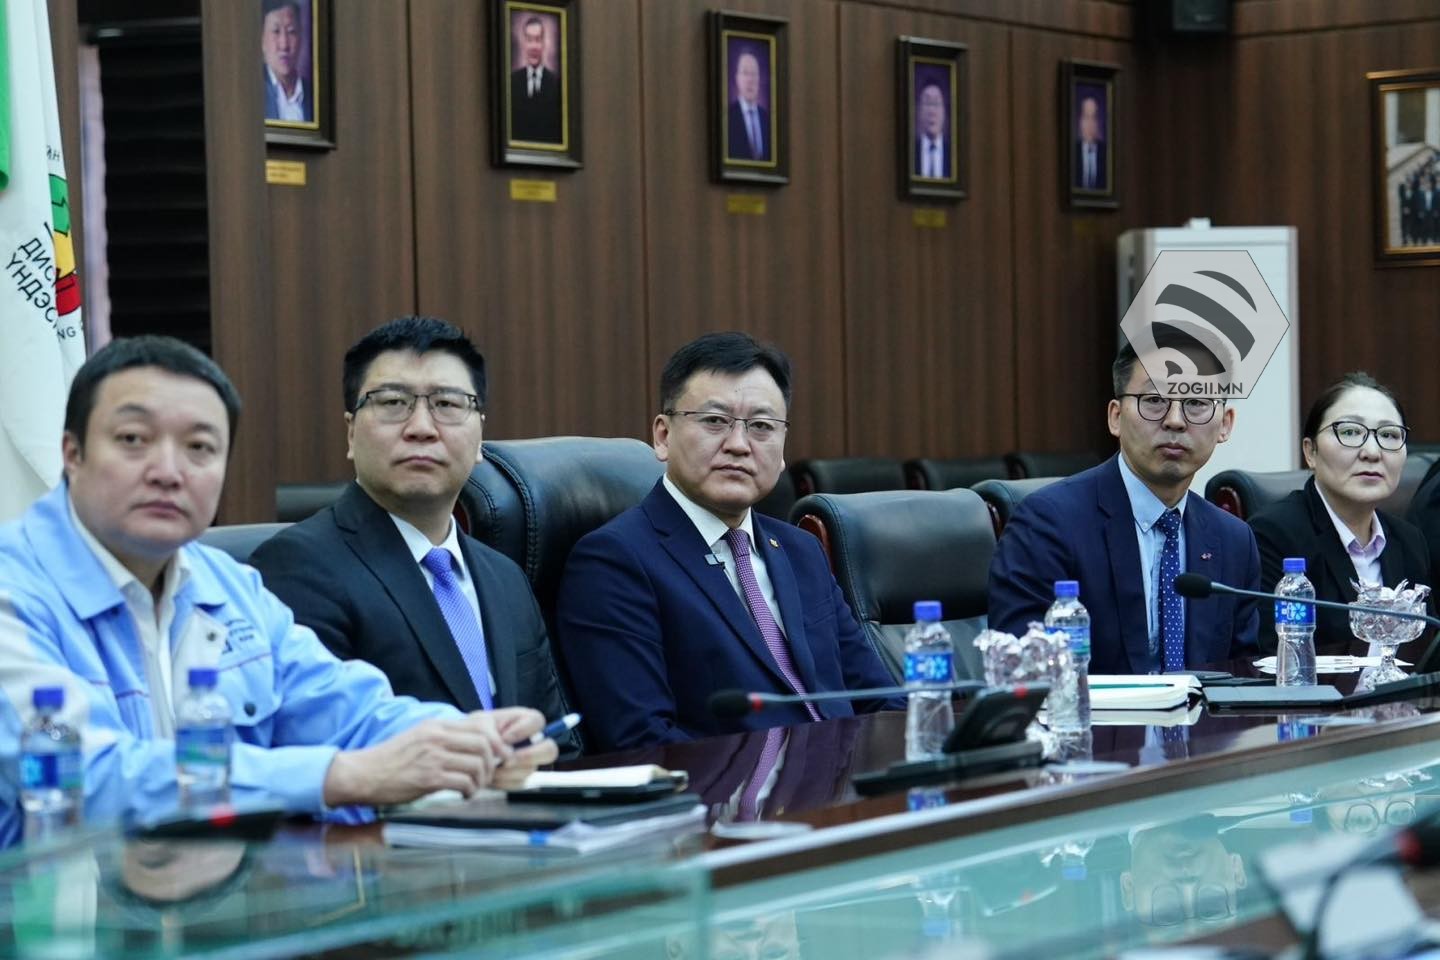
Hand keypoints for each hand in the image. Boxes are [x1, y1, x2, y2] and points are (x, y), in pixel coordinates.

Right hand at [322, 713, 513, 806]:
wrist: (362, 773)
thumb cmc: (391, 760)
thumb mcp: (420, 738)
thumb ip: (445, 738)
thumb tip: (474, 745)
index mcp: (437, 725)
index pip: (480, 726)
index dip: (497, 743)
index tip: (500, 755)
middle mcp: (437, 737)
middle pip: (484, 744)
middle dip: (493, 763)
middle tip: (488, 775)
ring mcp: (433, 757)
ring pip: (477, 764)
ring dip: (481, 780)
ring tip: (473, 787)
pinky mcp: (428, 778)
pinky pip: (464, 783)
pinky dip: (470, 791)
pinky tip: (464, 795)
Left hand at [483, 707, 558, 789]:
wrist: (466, 750)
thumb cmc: (476, 731)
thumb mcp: (480, 724)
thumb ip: (492, 734)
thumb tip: (506, 754)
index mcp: (525, 720)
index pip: (538, 721)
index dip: (523, 731)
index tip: (504, 737)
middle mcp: (533, 742)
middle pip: (550, 750)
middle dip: (528, 756)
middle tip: (507, 760)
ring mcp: (529, 761)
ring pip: (530, 769)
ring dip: (508, 771)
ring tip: (490, 767)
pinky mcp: (521, 778)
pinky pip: (519, 783)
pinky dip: (503, 781)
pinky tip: (491, 776)